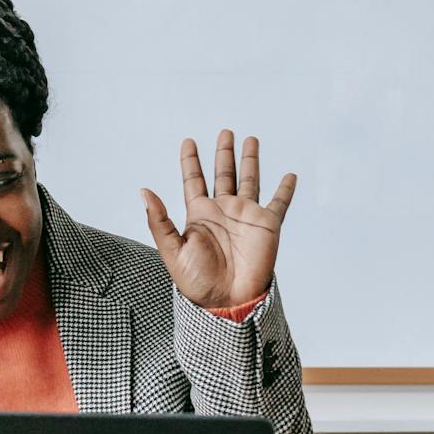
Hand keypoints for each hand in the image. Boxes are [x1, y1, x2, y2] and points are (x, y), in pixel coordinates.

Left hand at [141, 131, 295, 310]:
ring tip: (250, 140)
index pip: (194, 180)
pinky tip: (289, 175)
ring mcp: (246, 216)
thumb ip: (159, 220)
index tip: (188, 141)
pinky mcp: (267, 225)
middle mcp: (223, 211)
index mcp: (199, 215)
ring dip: (250, 160)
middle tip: (225, 132)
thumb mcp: (172, 250)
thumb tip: (144, 191)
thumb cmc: (197, 282)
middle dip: (223, 153)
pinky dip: (285, 189)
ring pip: (249, 180)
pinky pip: (279, 203)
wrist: (227, 301)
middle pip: (223, 173)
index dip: (190, 161)